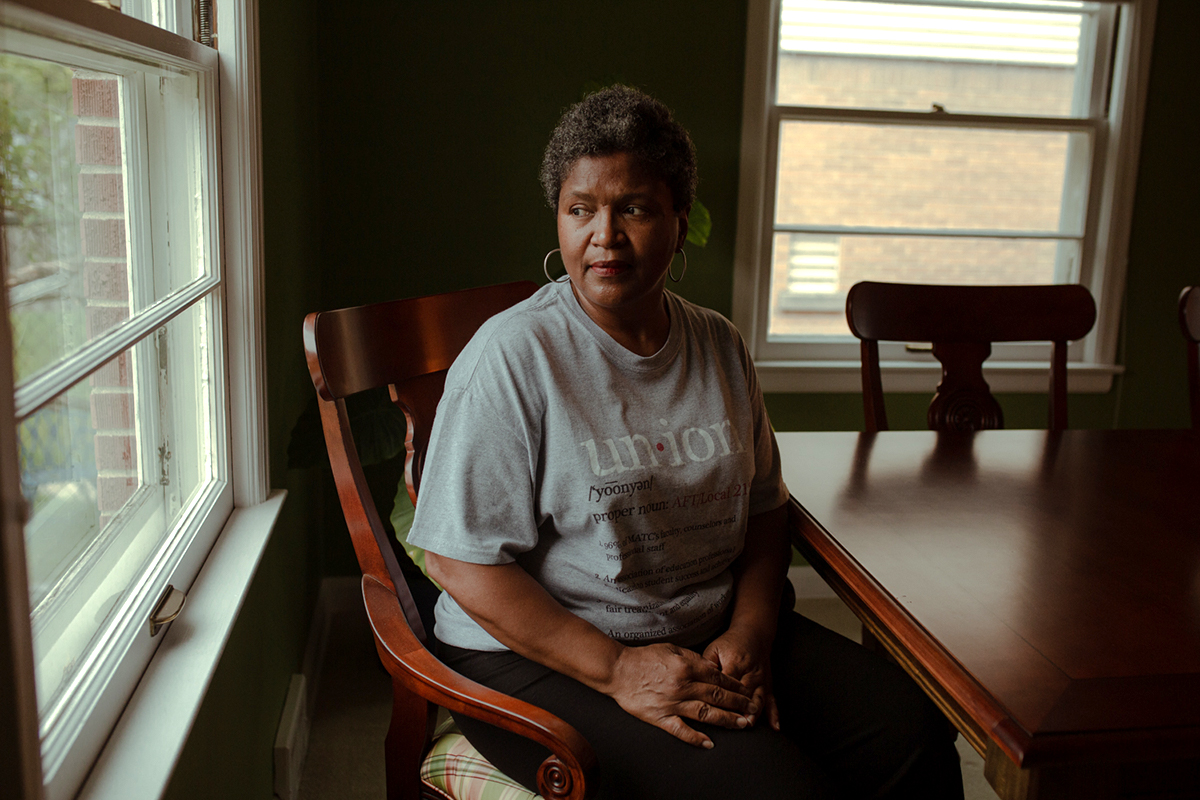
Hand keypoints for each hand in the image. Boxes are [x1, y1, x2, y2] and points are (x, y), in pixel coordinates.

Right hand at [607, 642, 756, 747]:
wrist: (618, 670)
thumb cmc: (644, 658)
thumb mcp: (671, 649)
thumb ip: (693, 658)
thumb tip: (712, 667)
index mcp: (686, 666)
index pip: (718, 677)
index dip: (735, 685)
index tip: (746, 691)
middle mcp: (682, 685)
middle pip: (716, 695)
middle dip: (737, 703)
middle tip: (752, 709)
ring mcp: (672, 703)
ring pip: (705, 713)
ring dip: (726, 719)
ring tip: (741, 724)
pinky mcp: (660, 717)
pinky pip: (681, 730)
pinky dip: (696, 737)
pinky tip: (709, 743)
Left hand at [703, 628, 779, 731]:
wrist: (753, 633)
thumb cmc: (730, 643)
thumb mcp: (714, 649)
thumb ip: (706, 665)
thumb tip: (698, 680)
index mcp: (734, 663)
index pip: (726, 684)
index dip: (720, 698)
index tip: (713, 711)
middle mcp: (749, 673)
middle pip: (743, 694)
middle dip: (737, 709)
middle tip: (730, 724)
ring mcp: (760, 679)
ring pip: (758, 699)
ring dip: (753, 713)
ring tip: (747, 725)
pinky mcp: (768, 684)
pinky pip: (772, 700)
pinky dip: (774, 714)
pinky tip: (775, 727)